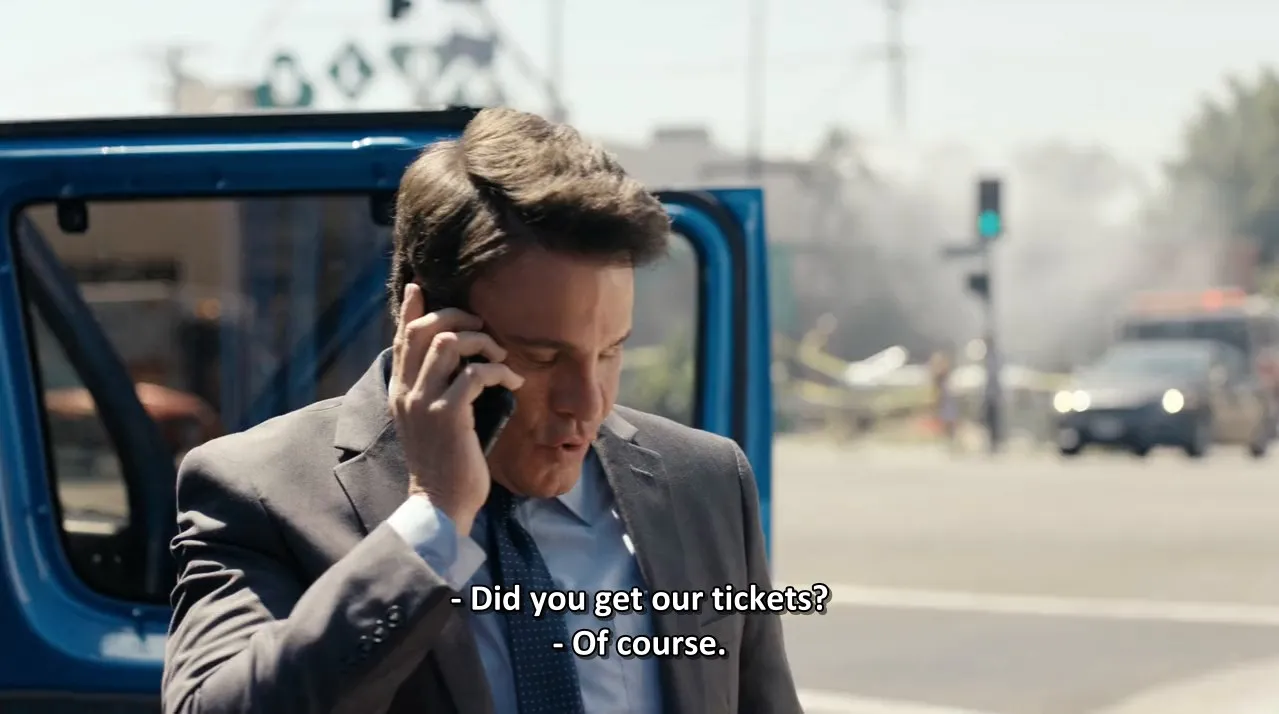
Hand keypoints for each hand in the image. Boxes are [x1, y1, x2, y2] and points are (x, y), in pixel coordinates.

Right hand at [389, 284, 524, 535]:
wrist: (440, 503)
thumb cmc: (444, 463)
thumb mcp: (430, 422)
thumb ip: (433, 392)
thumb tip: (457, 366)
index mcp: (400, 392)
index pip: (401, 339)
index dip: (410, 310)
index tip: (419, 288)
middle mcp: (407, 392)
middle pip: (426, 330)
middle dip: (459, 319)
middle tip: (484, 329)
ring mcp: (425, 403)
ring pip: (449, 344)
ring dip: (482, 342)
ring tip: (500, 357)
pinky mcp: (448, 416)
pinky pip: (475, 375)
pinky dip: (499, 372)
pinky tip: (512, 383)